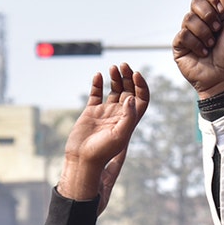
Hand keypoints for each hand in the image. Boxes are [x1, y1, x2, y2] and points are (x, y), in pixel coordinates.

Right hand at [60, 63, 149, 214]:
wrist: (82, 159)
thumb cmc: (102, 152)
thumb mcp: (120, 136)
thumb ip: (128, 117)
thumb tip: (131, 97)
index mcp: (130, 120)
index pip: (141, 99)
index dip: (141, 86)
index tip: (135, 74)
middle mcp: (120, 114)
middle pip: (129, 91)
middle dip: (128, 77)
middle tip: (124, 65)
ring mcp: (106, 112)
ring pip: (114, 90)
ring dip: (115, 78)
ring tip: (113, 68)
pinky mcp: (92, 111)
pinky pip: (96, 93)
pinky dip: (98, 83)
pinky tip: (98, 76)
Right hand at [173, 0, 223, 98]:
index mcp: (216, 13)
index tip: (222, 10)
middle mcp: (201, 20)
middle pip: (196, 1)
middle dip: (208, 15)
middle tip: (217, 30)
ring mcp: (189, 32)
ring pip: (188, 18)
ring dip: (204, 33)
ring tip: (211, 45)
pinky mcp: (180, 45)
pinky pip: (183, 34)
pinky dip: (196, 44)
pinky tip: (203, 53)